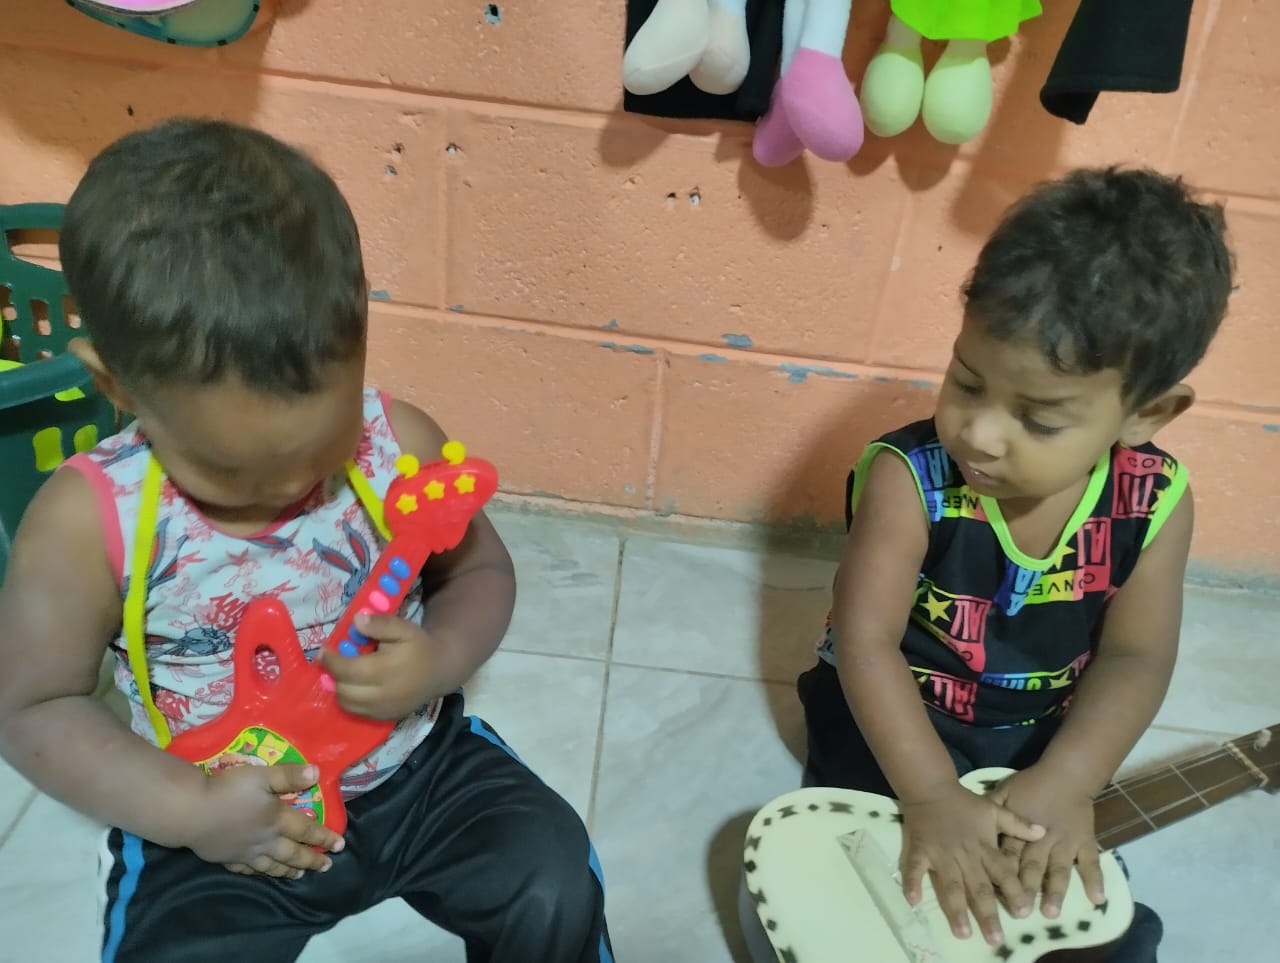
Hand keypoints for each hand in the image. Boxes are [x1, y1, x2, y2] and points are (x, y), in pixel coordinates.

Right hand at [186, 764, 344, 877]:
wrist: (190, 811)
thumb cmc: (228, 790)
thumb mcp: (262, 776)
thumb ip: (289, 776)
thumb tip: (317, 773)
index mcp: (277, 820)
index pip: (307, 831)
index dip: (325, 837)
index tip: (340, 845)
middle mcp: (265, 840)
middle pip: (293, 853)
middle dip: (312, 860)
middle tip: (326, 866)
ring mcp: (245, 853)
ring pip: (272, 865)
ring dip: (288, 871)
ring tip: (299, 875)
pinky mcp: (226, 858)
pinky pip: (248, 870)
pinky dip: (259, 873)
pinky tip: (261, 873)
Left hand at [317, 613, 436, 719]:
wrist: (439, 672)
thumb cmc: (419, 647)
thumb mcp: (404, 628)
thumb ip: (380, 624)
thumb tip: (356, 621)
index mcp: (387, 670)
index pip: (348, 670)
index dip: (331, 661)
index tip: (323, 651)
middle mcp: (383, 694)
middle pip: (344, 690)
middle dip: (334, 675)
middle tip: (333, 661)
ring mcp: (383, 709)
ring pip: (347, 704)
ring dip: (340, 688)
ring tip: (344, 673)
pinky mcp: (385, 717)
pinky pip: (358, 712)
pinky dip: (351, 699)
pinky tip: (357, 685)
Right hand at [899, 782, 1045, 944]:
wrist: (931, 787)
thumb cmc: (965, 802)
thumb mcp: (994, 809)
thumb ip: (1017, 823)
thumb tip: (1042, 832)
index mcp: (984, 847)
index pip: (1003, 872)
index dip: (1014, 892)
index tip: (1024, 912)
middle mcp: (964, 855)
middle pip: (978, 887)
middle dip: (987, 914)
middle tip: (995, 938)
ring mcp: (941, 855)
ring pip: (950, 886)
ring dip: (956, 910)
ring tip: (963, 932)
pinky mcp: (920, 852)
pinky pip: (915, 869)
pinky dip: (912, 884)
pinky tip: (913, 902)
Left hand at [988, 765, 1103, 917]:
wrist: (1066, 773)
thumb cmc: (1031, 784)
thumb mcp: (1005, 791)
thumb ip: (990, 809)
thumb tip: (968, 822)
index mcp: (1020, 827)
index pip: (1008, 853)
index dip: (1002, 873)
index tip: (994, 895)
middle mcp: (1043, 838)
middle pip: (1033, 866)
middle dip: (1027, 890)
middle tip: (1022, 913)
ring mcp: (1066, 842)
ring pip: (1060, 869)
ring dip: (1055, 891)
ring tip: (1051, 912)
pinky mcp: (1086, 841)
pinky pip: (1092, 862)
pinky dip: (1096, 880)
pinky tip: (1097, 900)